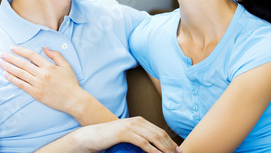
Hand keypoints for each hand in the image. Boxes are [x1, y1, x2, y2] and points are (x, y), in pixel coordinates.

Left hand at [0, 45, 81, 114]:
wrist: (74, 100)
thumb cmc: (71, 83)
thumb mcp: (66, 66)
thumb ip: (56, 55)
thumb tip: (44, 47)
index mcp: (49, 66)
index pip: (31, 55)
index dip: (21, 50)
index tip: (12, 47)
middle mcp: (42, 74)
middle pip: (23, 64)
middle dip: (10, 58)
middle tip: (1, 54)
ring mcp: (38, 84)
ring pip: (20, 74)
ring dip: (8, 67)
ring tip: (0, 63)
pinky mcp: (36, 94)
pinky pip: (21, 85)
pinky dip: (13, 79)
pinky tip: (6, 75)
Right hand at [58, 117, 178, 152]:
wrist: (92, 136)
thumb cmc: (110, 139)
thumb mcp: (128, 136)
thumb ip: (140, 137)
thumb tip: (152, 146)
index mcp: (140, 121)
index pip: (160, 131)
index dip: (170, 142)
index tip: (178, 151)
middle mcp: (138, 121)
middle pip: (159, 134)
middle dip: (170, 146)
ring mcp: (131, 126)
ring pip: (153, 137)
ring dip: (164, 148)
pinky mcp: (125, 133)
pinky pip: (142, 142)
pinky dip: (152, 150)